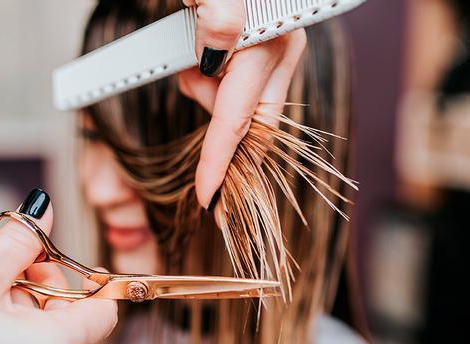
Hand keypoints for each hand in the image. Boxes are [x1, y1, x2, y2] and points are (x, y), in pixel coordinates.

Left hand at [178, 0, 307, 210]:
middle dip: (222, 146)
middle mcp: (280, 53)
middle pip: (251, 126)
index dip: (221, 162)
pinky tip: (201, 69)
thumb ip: (218, 16)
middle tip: (205, 173)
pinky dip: (214, 91)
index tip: (208, 199)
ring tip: (189, 70)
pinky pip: (240, 92)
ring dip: (209, 103)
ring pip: (242, 109)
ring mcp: (274, 55)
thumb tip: (215, 53)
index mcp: (271, 44)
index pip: (241, 119)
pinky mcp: (264, 54)